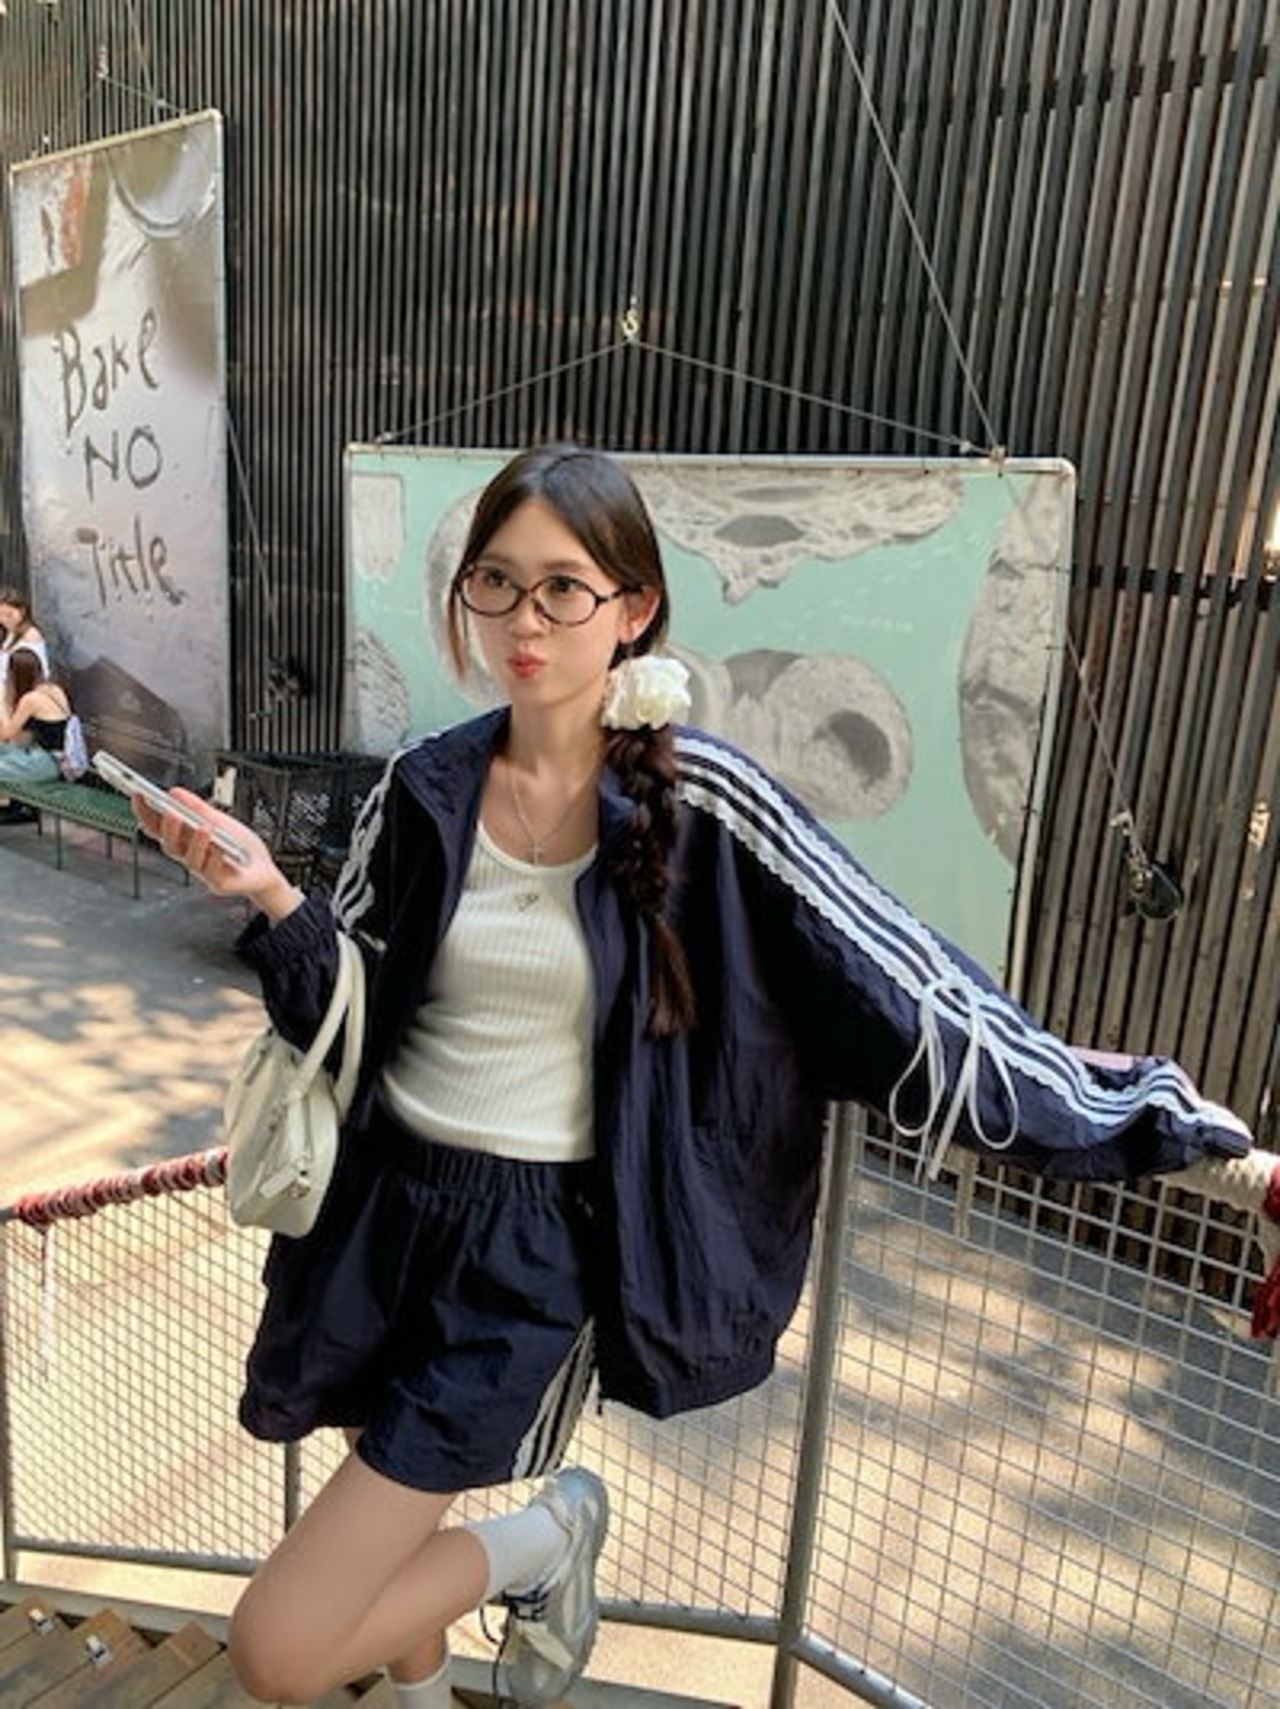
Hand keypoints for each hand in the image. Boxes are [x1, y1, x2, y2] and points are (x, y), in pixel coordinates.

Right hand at [132, 787, 300, 918]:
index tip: (138, 795)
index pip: (158, 828)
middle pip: (169, 845)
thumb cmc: (240, 846)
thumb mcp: (221, 820)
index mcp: (186, 840)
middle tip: (170, 812)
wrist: (264, 870)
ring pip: (189, 860)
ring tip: (203, 827)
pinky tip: (219, 848)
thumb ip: (198, 808)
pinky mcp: (218, 884)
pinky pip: (213, 872)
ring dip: (195, 842)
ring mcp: (203, 871)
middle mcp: (190, 856)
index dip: (145, 814)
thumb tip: (175, 792)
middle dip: (168, 828)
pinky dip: (215, 858)